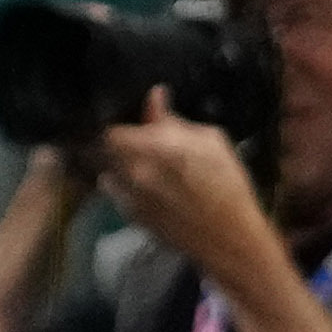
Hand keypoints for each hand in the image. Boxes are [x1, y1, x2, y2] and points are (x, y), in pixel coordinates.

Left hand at [87, 93, 283, 286]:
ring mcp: (126, 197)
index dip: (116, 126)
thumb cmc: (226, 183)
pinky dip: (125, 188)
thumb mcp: (210, 141)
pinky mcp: (129, 217)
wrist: (228, 235)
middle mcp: (131, 172)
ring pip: (107, 174)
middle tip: (134, 145)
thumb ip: (173, 121)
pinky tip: (148, 189)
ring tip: (141, 167)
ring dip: (118, 168)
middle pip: (103, 152)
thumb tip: (154, 96)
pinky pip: (117, 195)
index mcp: (151, 149)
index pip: (109, 131)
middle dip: (115, 146)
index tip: (127, 125)